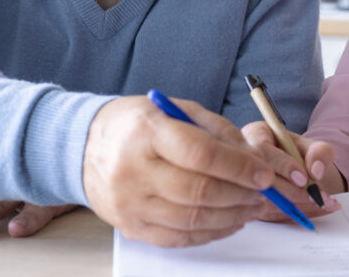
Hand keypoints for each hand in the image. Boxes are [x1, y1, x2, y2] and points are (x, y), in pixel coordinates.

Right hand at [82, 95, 275, 247]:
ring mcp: (130, 202)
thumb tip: (254, 158)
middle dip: (241, 195)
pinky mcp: (130, 226)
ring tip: (252, 207)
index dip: (238, 167)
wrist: (83, 147)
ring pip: (192, 220)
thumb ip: (217, 131)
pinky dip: (210, 233)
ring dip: (231, 216)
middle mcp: (134, 169)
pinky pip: (178, 238)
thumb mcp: (175, 110)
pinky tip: (229, 221)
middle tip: (265, 193)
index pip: (201, 154)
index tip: (264, 173)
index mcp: (147, 132)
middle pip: (199, 191)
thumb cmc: (136, 125)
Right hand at [241, 121, 341, 220]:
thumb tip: (316, 170)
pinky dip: (295, 214)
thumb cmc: (298, 153)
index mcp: (255, 135)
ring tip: (323, 204)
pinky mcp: (248, 205)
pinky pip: (269, 214)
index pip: (262, 149)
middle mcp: (243, 159)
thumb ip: (319, 151)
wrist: (297, 171)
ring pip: (264, 200)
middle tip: (314, 196)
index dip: (283, 165)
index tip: (303, 178)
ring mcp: (243, 184)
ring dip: (296, 205)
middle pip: (259, 177)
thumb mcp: (312, 146)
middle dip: (290, 190)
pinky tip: (315, 211)